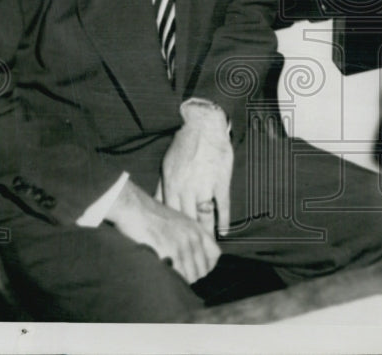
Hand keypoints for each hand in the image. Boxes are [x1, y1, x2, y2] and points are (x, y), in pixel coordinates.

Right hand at [107, 179, 220, 283]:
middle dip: (192, 277)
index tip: (198, 270)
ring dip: (181, 280)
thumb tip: (193, 257)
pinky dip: (170, 279)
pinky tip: (162, 274)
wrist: (134, 207)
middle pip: (202, 270)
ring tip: (170, 276)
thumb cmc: (152, 215)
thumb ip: (190, 237)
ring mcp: (180, 246)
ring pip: (190, 276)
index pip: (215, 255)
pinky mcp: (167, 252)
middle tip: (179, 276)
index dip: (207, 266)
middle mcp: (192, 238)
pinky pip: (175, 276)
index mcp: (197, 229)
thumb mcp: (179, 222)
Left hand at [159, 100, 233, 235]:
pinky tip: (224, 230)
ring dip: (207, 233)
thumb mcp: (167, 166)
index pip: (171, 216)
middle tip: (193, 254)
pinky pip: (223, 204)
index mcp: (172, 185)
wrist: (204, 126)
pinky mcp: (221, 180)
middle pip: (187, 220)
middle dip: (190, 239)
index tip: (176, 245)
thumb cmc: (184, 145)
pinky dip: (224, 219)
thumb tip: (157, 206)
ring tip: (208, 247)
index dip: (173, 232)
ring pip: (205, 216)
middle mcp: (187, 188)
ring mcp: (205, 184)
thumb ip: (163, 188)